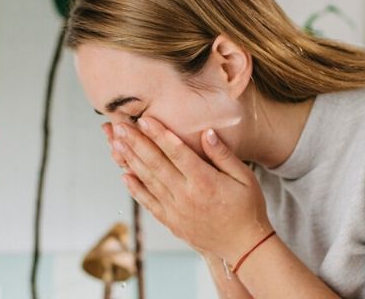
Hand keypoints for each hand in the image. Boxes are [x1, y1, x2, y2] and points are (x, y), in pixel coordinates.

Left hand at [108, 117, 273, 262]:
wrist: (244, 246)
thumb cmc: (248, 207)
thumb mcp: (245, 177)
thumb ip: (223, 155)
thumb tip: (206, 132)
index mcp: (205, 182)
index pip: (177, 152)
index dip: (159, 134)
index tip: (144, 119)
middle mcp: (186, 196)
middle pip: (156, 164)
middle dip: (136, 143)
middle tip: (120, 126)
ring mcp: (176, 211)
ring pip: (149, 181)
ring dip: (131, 161)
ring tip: (116, 144)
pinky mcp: (172, 222)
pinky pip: (149, 203)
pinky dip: (135, 189)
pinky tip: (124, 175)